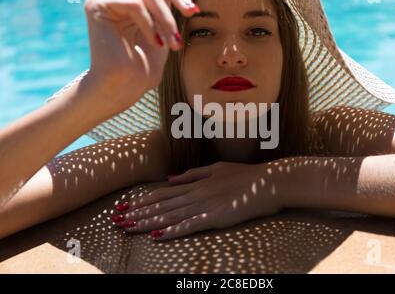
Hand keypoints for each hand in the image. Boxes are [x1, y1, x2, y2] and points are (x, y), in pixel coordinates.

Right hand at [82, 0, 198, 113]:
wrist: (123, 89)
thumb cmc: (142, 70)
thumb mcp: (162, 35)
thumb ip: (164, 11)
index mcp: (129, 6)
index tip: (194, 10)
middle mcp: (115, 0)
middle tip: (193, 12)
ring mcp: (105, 2)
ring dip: (167, 21)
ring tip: (173, 44)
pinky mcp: (97, 6)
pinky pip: (135, 4)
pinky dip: (150, 25)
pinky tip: (155, 43)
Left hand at [112, 162, 284, 240]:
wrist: (268, 182)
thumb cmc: (244, 175)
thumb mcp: (216, 168)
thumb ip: (192, 174)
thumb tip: (170, 179)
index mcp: (195, 182)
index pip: (163, 193)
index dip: (143, 200)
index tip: (126, 206)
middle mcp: (196, 193)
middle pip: (161, 205)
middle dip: (138, 213)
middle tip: (117, 220)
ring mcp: (204, 205)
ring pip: (170, 215)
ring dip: (148, 222)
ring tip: (129, 228)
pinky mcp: (215, 217)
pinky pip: (190, 225)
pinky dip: (172, 231)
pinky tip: (158, 236)